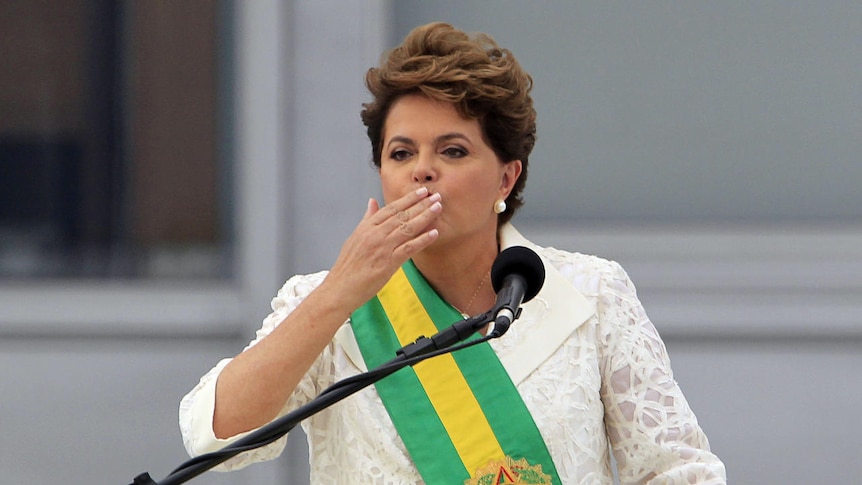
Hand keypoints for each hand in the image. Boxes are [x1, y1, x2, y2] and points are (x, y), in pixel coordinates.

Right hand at [324, 186, 441, 308]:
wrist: (339, 288)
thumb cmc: (347, 266)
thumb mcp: (355, 237)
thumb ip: (367, 219)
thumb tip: (372, 202)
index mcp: (366, 227)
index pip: (391, 208)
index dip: (408, 199)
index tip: (421, 192)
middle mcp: (375, 234)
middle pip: (402, 215)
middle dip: (421, 204)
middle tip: (436, 196)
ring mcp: (382, 248)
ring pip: (407, 228)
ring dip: (425, 217)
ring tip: (438, 208)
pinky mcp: (388, 263)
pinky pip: (409, 248)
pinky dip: (422, 240)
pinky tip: (434, 233)